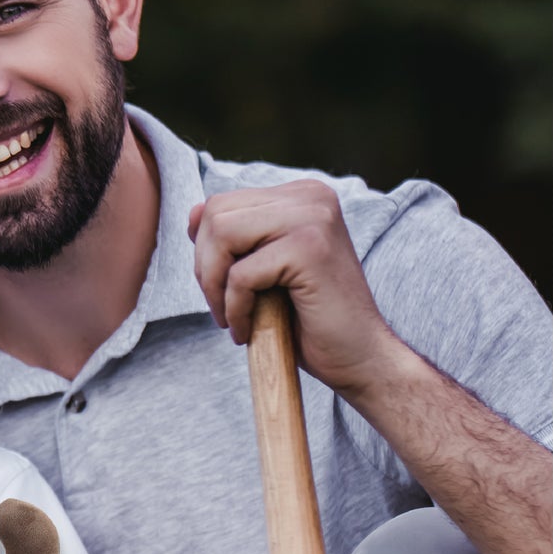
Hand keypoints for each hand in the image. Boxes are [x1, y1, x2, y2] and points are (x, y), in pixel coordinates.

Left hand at [188, 179, 402, 398]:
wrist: (359, 358)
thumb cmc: (309, 320)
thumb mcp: (262, 270)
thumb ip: (233, 239)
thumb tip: (193, 212)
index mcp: (301, 195)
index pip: (221, 204)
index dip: (206, 251)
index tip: (222, 288)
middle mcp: (310, 196)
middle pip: (216, 215)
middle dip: (205, 268)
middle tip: (223, 307)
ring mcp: (313, 217)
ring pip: (222, 236)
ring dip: (214, 287)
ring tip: (232, 319)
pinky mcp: (309, 249)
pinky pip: (240, 275)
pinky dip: (234, 309)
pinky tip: (248, 331)